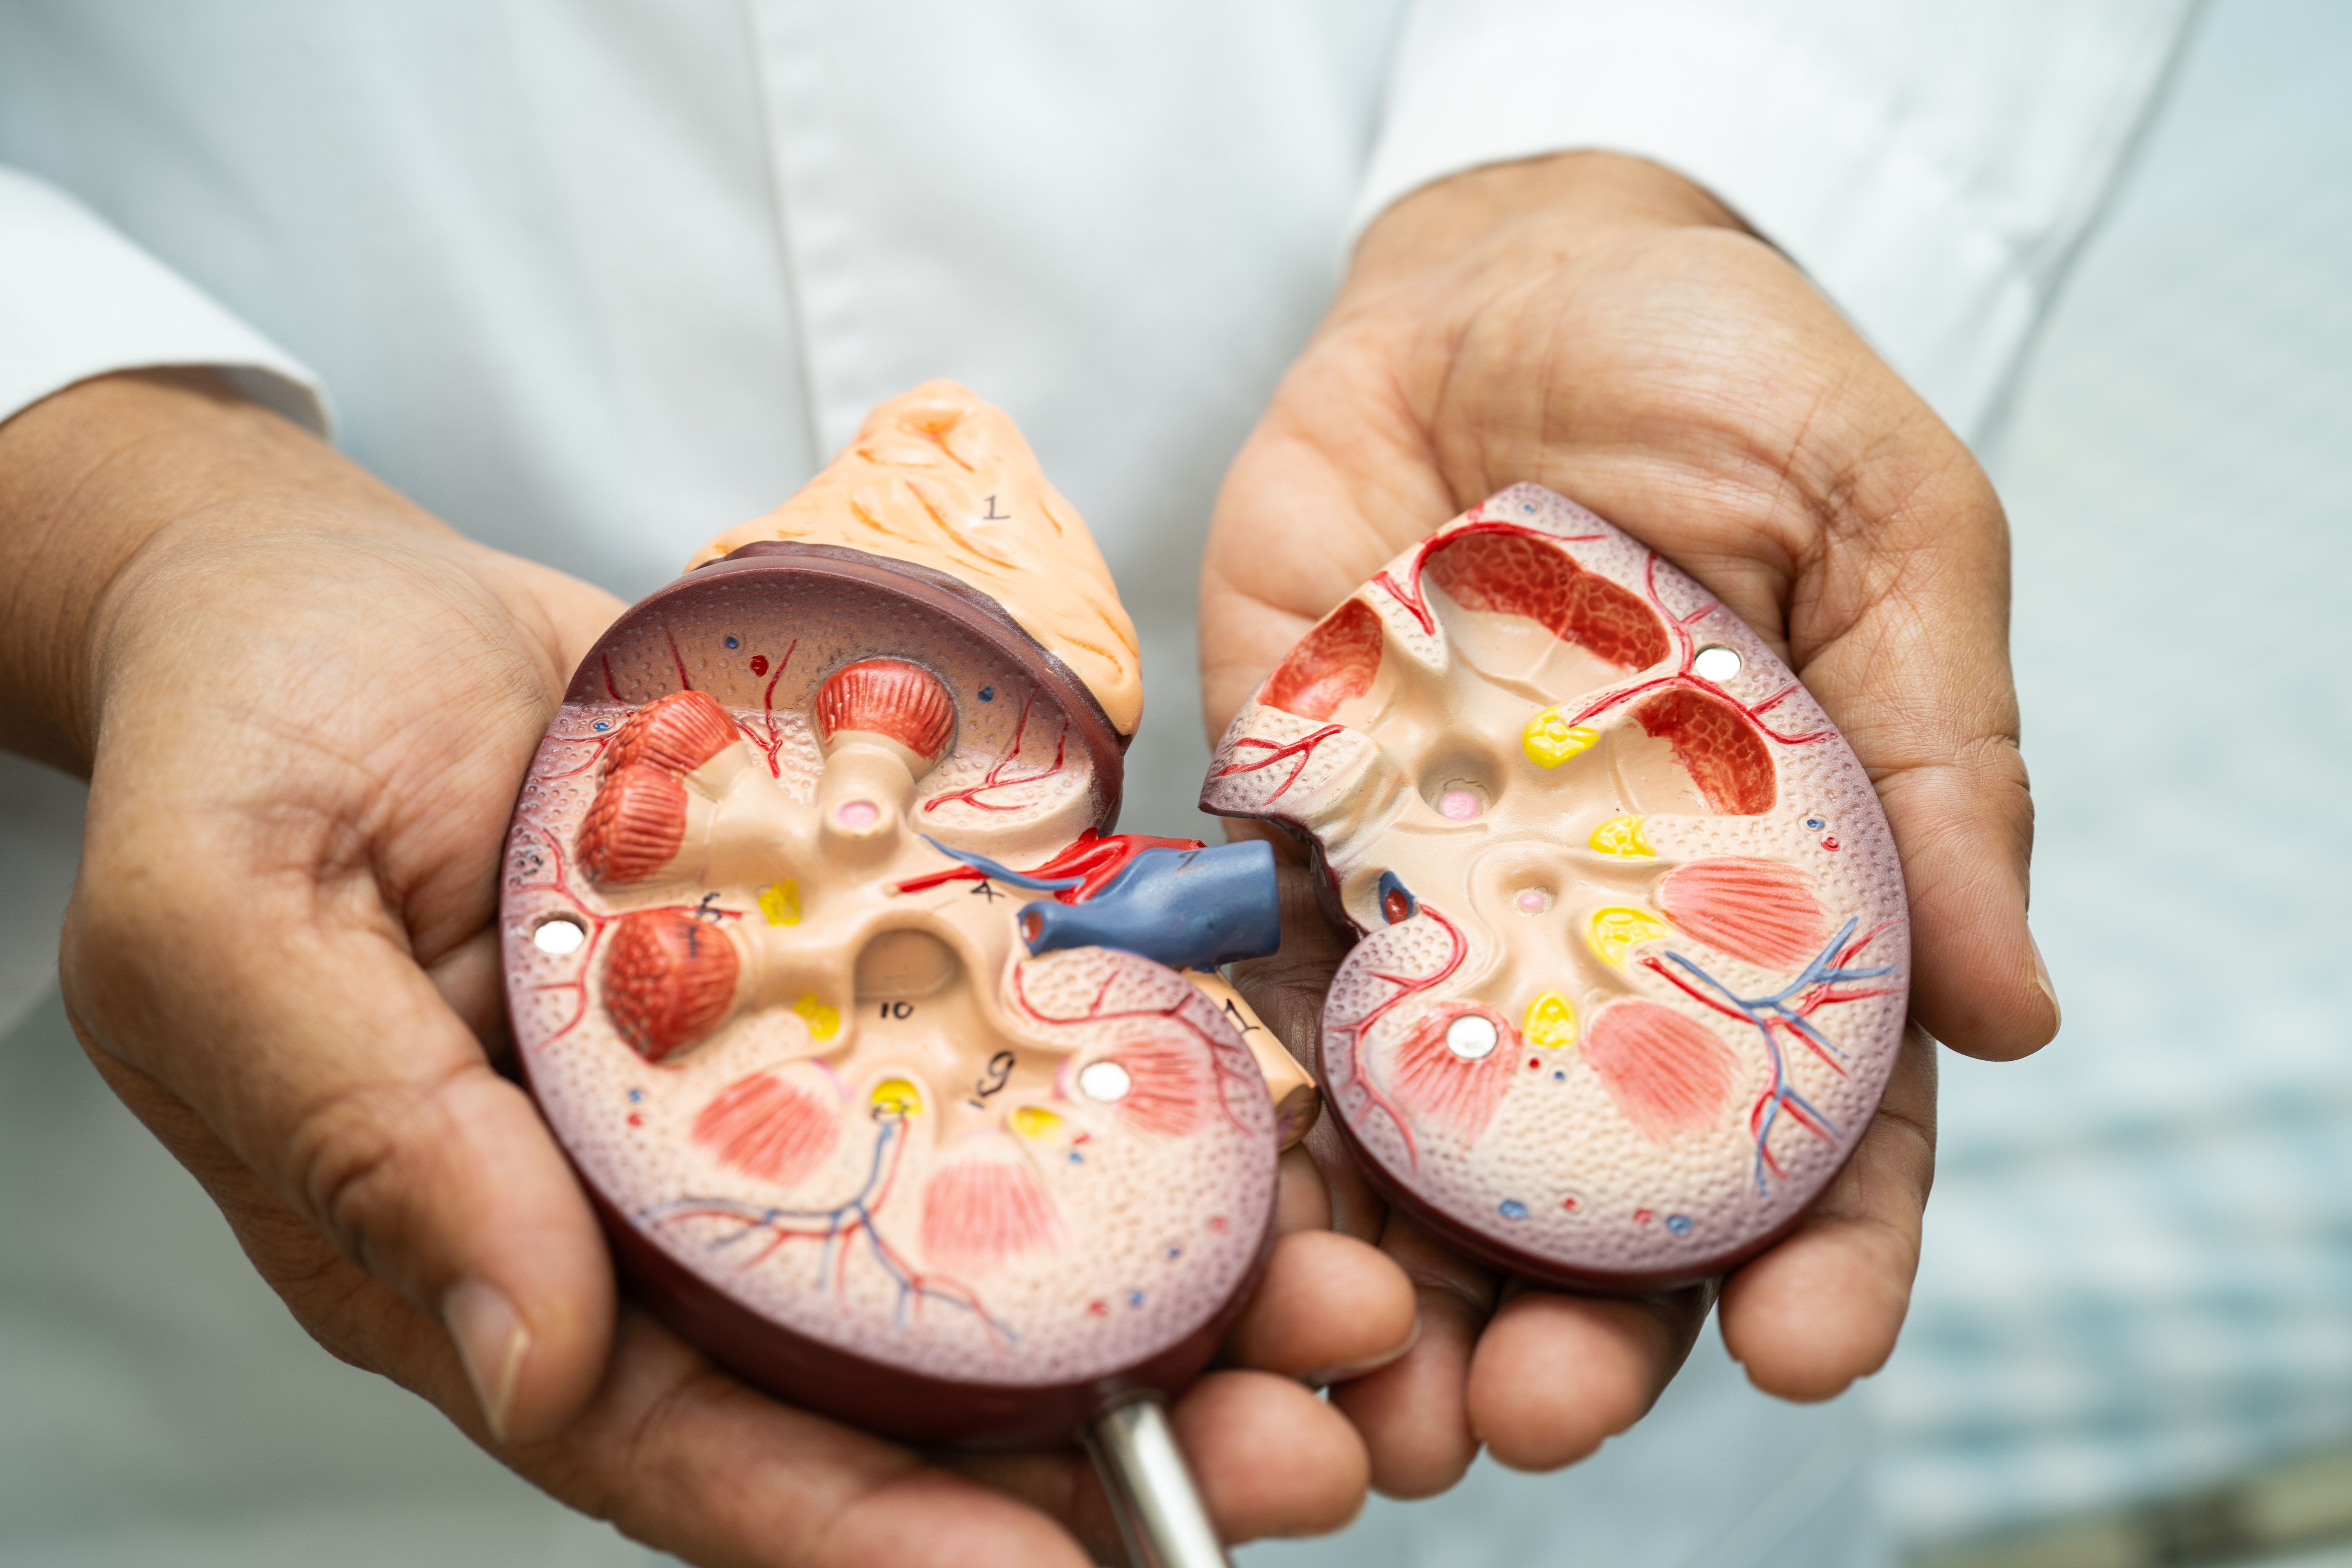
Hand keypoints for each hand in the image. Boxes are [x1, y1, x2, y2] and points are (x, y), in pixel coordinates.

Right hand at [0, 371, 1414, 1563]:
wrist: (318, 587)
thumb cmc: (237, 742)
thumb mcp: (234, 926)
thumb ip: (370, 1143)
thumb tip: (525, 1359)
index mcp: (487, 1241)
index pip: (686, 1442)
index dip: (869, 1528)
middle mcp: (650, 1198)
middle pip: (874, 1371)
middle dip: (1084, 1437)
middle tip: (1296, 1452)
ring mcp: (758, 1081)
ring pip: (973, 1230)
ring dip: (1163, 1285)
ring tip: (1344, 1307)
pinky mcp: (836, 957)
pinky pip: (990, 1049)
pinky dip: (1129, 1096)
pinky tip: (1272, 1124)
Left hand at [1200, 152, 2054, 1493]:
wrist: (1500, 284)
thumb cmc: (1728, 375)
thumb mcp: (1881, 525)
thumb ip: (1935, 755)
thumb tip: (2016, 1009)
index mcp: (1782, 899)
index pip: (1823, 1125)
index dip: (1821, 1255)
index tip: (1799, 1350)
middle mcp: (1602, 941)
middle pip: (1594, 1188)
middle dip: (1569, 1322)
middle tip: (1524, 1416)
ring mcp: (1436, 908)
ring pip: (1411, 1149)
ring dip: (1378, 1285)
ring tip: (1348, 1392)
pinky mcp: (1290, 844)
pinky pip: (1250, 1012)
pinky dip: (1234, 1129)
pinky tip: (1215, 1230)